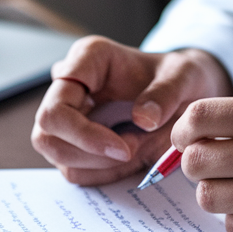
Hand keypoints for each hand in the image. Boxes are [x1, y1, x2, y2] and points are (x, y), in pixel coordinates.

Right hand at [32, 36, 232, 185]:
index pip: (57, 107)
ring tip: (136, 146)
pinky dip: (104, 172)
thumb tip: (142, 120)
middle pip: (47, 134)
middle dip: (91, 154)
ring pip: (57, 155)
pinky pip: (74, 170)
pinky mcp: (73, 140)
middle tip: (134, 150)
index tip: (126, 148)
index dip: (85, 135)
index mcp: (87, 59)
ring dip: (99, 165)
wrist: (185, 92)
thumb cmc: (180, 77)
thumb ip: (166, 93)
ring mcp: (67, 114)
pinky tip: (130, 156)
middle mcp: (69, 85)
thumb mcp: (186, 76)